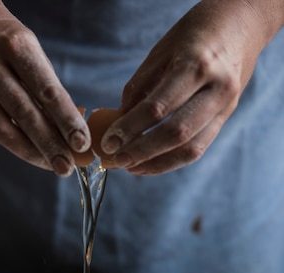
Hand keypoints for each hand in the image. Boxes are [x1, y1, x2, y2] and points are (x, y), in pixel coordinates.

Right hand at [0, 0, 89, 175]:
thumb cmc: (10, 47)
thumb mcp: (34, 54)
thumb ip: (50, 90)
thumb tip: (71, 131)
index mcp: (17, 48)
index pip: (47, 90)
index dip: (66, 119)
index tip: (82, 143)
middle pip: (26, 113)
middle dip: (50, 144)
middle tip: (68, 166)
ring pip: (6, 130)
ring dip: (34, 153)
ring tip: (54, 166)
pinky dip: (19, 147)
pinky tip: (37, 155)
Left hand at [101, 0, 283, 174]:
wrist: (241, 26)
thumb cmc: (194, 35)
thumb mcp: (161, 52)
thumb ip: (139, 89)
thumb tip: (118, 125)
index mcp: (196, 65)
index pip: (158, 107)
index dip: (130, 129)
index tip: (108, 142)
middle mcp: (216, 89)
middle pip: (176, 133)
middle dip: (142, 151)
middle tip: (117, 160)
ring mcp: (225, 107)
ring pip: (190, 148)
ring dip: (157, 164)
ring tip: (131, 168)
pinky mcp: (225, 119)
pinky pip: (198, 149)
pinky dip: (171, 161)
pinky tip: (149, 165)